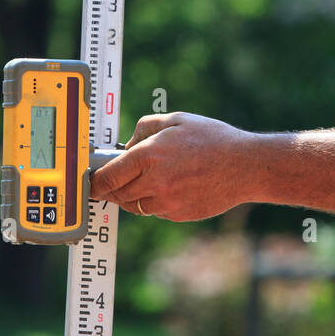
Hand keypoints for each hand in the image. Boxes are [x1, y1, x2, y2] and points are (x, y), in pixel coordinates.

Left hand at [92, 112, 257, 220]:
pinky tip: (170, 186)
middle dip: (110, 188)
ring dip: (132, 195)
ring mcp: (166, 203)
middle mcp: (154, 184)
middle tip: (113, 178)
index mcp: (149, 156)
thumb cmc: (213, 139)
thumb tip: (126, 146)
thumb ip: (145, 128)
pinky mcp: (178, 215)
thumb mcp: (176, 120)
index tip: (89, 180)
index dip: (93, 182)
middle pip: (116, 195)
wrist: (245, 166)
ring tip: (146, 178)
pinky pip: (155, 211)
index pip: (107, 177)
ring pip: (134, 206)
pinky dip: (154, 201)